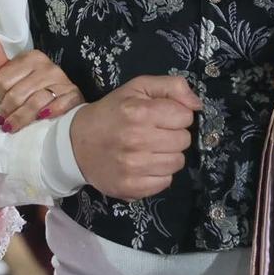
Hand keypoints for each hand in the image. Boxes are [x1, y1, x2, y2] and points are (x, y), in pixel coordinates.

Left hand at [0, 30, 82, 131]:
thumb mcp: (8, 76)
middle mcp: (48, 66)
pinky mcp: (74, 96)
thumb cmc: (28, 92)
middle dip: (8, 110)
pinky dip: (50, 113)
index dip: (0, 95)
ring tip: (11, 128)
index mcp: (31, 57)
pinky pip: (60, 105)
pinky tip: (43, 119)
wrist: (59, 105)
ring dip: (22, 118)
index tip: (2, 101)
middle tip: (4, 121)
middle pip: (17, 93)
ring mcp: (62, 81)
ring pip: (35, 102)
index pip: (3, 79)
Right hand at [69, 75, 200, 199]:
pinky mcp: (132, 188)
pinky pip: (165, 182)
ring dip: (168, 155)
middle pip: (184, 141)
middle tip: (154, 133)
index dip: (176, 115)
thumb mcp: (138, 87)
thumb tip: (197, 105)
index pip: (185, 116)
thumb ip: (172, 86)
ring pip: (177, 163)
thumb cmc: (112, 112)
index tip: (161, 117)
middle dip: (173, 135)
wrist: (76, 143)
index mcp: (140, 112)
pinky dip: (159, 174)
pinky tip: (144, 165)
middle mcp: (137, 140)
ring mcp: (134, 167)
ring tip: (149, 149)